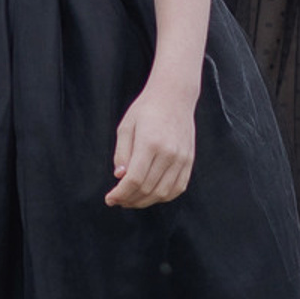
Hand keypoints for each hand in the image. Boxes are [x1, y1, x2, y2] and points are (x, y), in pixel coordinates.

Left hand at [107, 82, 196, 208]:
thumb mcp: (126, 127)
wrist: (174, 97)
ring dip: (145, 201)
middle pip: (147, 188)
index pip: (134, 179)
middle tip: (118, 200)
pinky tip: (150, 195)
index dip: (120, 194)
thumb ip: (122, 153)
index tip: (109, 199)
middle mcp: (168, 153)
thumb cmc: (146, 110)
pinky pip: (178, 188)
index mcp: (150, 143)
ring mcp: (182, 158)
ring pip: (163, 192)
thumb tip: (119, 177)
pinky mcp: (189, 161)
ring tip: (132, 200)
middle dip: (129, 199)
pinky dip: (163, 196)